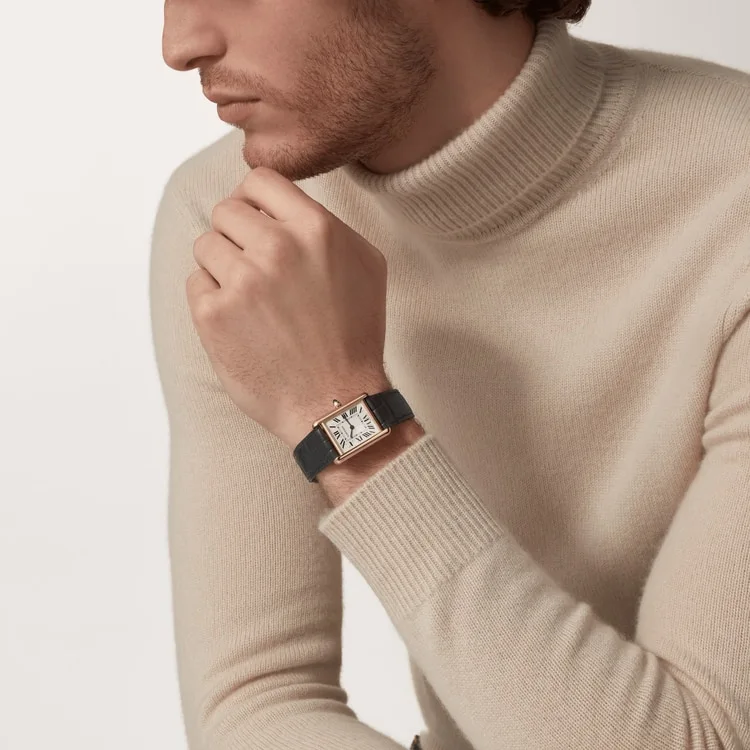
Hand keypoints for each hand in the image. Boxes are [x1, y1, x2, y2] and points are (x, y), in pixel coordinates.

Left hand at [185, 166, 390, 447]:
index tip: (258, 219)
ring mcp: (241, 282)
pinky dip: (212, 299)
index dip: (255, 199)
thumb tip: (285, 202)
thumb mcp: (366, 264)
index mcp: (314, 229)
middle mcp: (276, 248)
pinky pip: (196, 283)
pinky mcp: (213, 315)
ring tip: (252, 298)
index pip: (259, 179)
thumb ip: (325, 222)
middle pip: (227, 211)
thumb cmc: (354, 336)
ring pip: (206, 245)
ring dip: (224, 266)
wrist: (336, 403)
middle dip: (238, 235)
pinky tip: (241, 321)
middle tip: (257, 267)